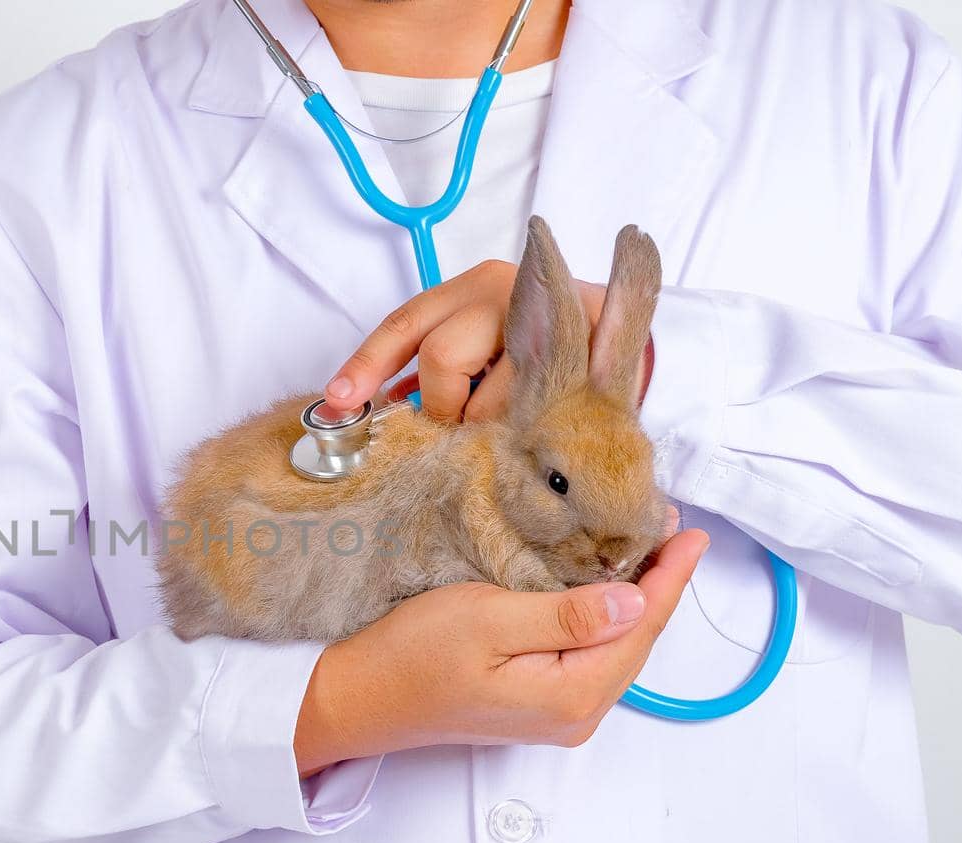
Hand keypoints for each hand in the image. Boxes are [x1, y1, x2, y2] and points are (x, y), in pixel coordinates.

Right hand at [294, 526, 707, 775]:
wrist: (357, 698)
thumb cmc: (410, 657)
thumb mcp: (488, 621)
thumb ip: (565, 615)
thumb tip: (634, 600)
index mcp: (572, 694)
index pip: (641, 625)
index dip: (668, 574)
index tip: (688, 529)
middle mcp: (575, 714)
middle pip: (636, 640)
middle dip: (655, 582)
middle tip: (665, 524)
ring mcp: (556, 713)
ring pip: (613, 646)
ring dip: (631, 596)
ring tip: (643, 545)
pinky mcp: (535, 703)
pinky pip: (587, 654)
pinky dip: (601, 615)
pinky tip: (600, 585)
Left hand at [320, 259, 616, 423]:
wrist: (623, 337)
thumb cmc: (537, 352)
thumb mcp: (478, 348)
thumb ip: (432, 373)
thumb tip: (382, 410)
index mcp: (467, 288)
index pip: (402, 324)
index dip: (365, 365)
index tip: (337, 400)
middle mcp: (502, 289)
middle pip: (441, 356)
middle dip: (443, 406)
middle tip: (461, 424)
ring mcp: (546, 315)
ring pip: (487, 392)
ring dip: (486, 424)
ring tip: (504, 426)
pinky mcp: (585, 347)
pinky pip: (530, 409)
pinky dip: (519, 433)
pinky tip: (528, 434)